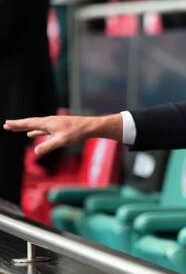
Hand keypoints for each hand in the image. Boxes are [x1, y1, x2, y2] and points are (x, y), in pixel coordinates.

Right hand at [3, 114, 122, 154]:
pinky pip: (43, 129)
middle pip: (30, 123)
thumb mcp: (62, 141)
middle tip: (6, 125)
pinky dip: (36, 131)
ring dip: (26, 128)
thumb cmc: (77, 133)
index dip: (17, 124)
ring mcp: (53, 124)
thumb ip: (48, 146)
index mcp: (47, 123)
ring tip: (17, 129)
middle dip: (18, 125)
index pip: (29, 123)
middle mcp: (49, 121)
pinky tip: (33, 135)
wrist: (89, 127)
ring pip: (36, 126)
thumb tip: (36, 152)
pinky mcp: (58, 127)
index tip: (6, 124)